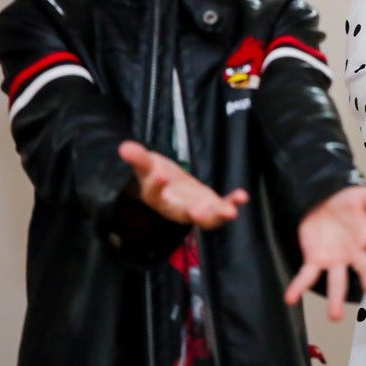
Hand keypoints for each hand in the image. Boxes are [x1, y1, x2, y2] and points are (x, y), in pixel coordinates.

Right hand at [119, 141, 247, 228]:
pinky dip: (232, 203)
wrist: (168, 185)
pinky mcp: (210, 206)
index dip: (157, 185)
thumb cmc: (155, 174)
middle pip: (182, 214)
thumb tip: (123, 147)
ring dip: (218, 215)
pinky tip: (242, 196)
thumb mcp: (146, 165)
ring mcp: (195, 209)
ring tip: (230, 212)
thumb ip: (138, 158)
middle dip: (193, 214)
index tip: (161, 175)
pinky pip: (222, 206)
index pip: (155, 193)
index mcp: (156, 198)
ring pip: (206, 218)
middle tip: (199, 214)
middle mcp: (175, 208)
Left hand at [283, 185, 365, 318]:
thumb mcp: (361, 196)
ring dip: (335, 298)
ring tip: (334, 316)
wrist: (321, 202)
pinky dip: (298, 287)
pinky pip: (306, 276)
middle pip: (362, 267)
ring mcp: (335, 260)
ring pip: (336, 281)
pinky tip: (290, 298)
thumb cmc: (345, 201)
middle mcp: (353, 253)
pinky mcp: (315, 260)